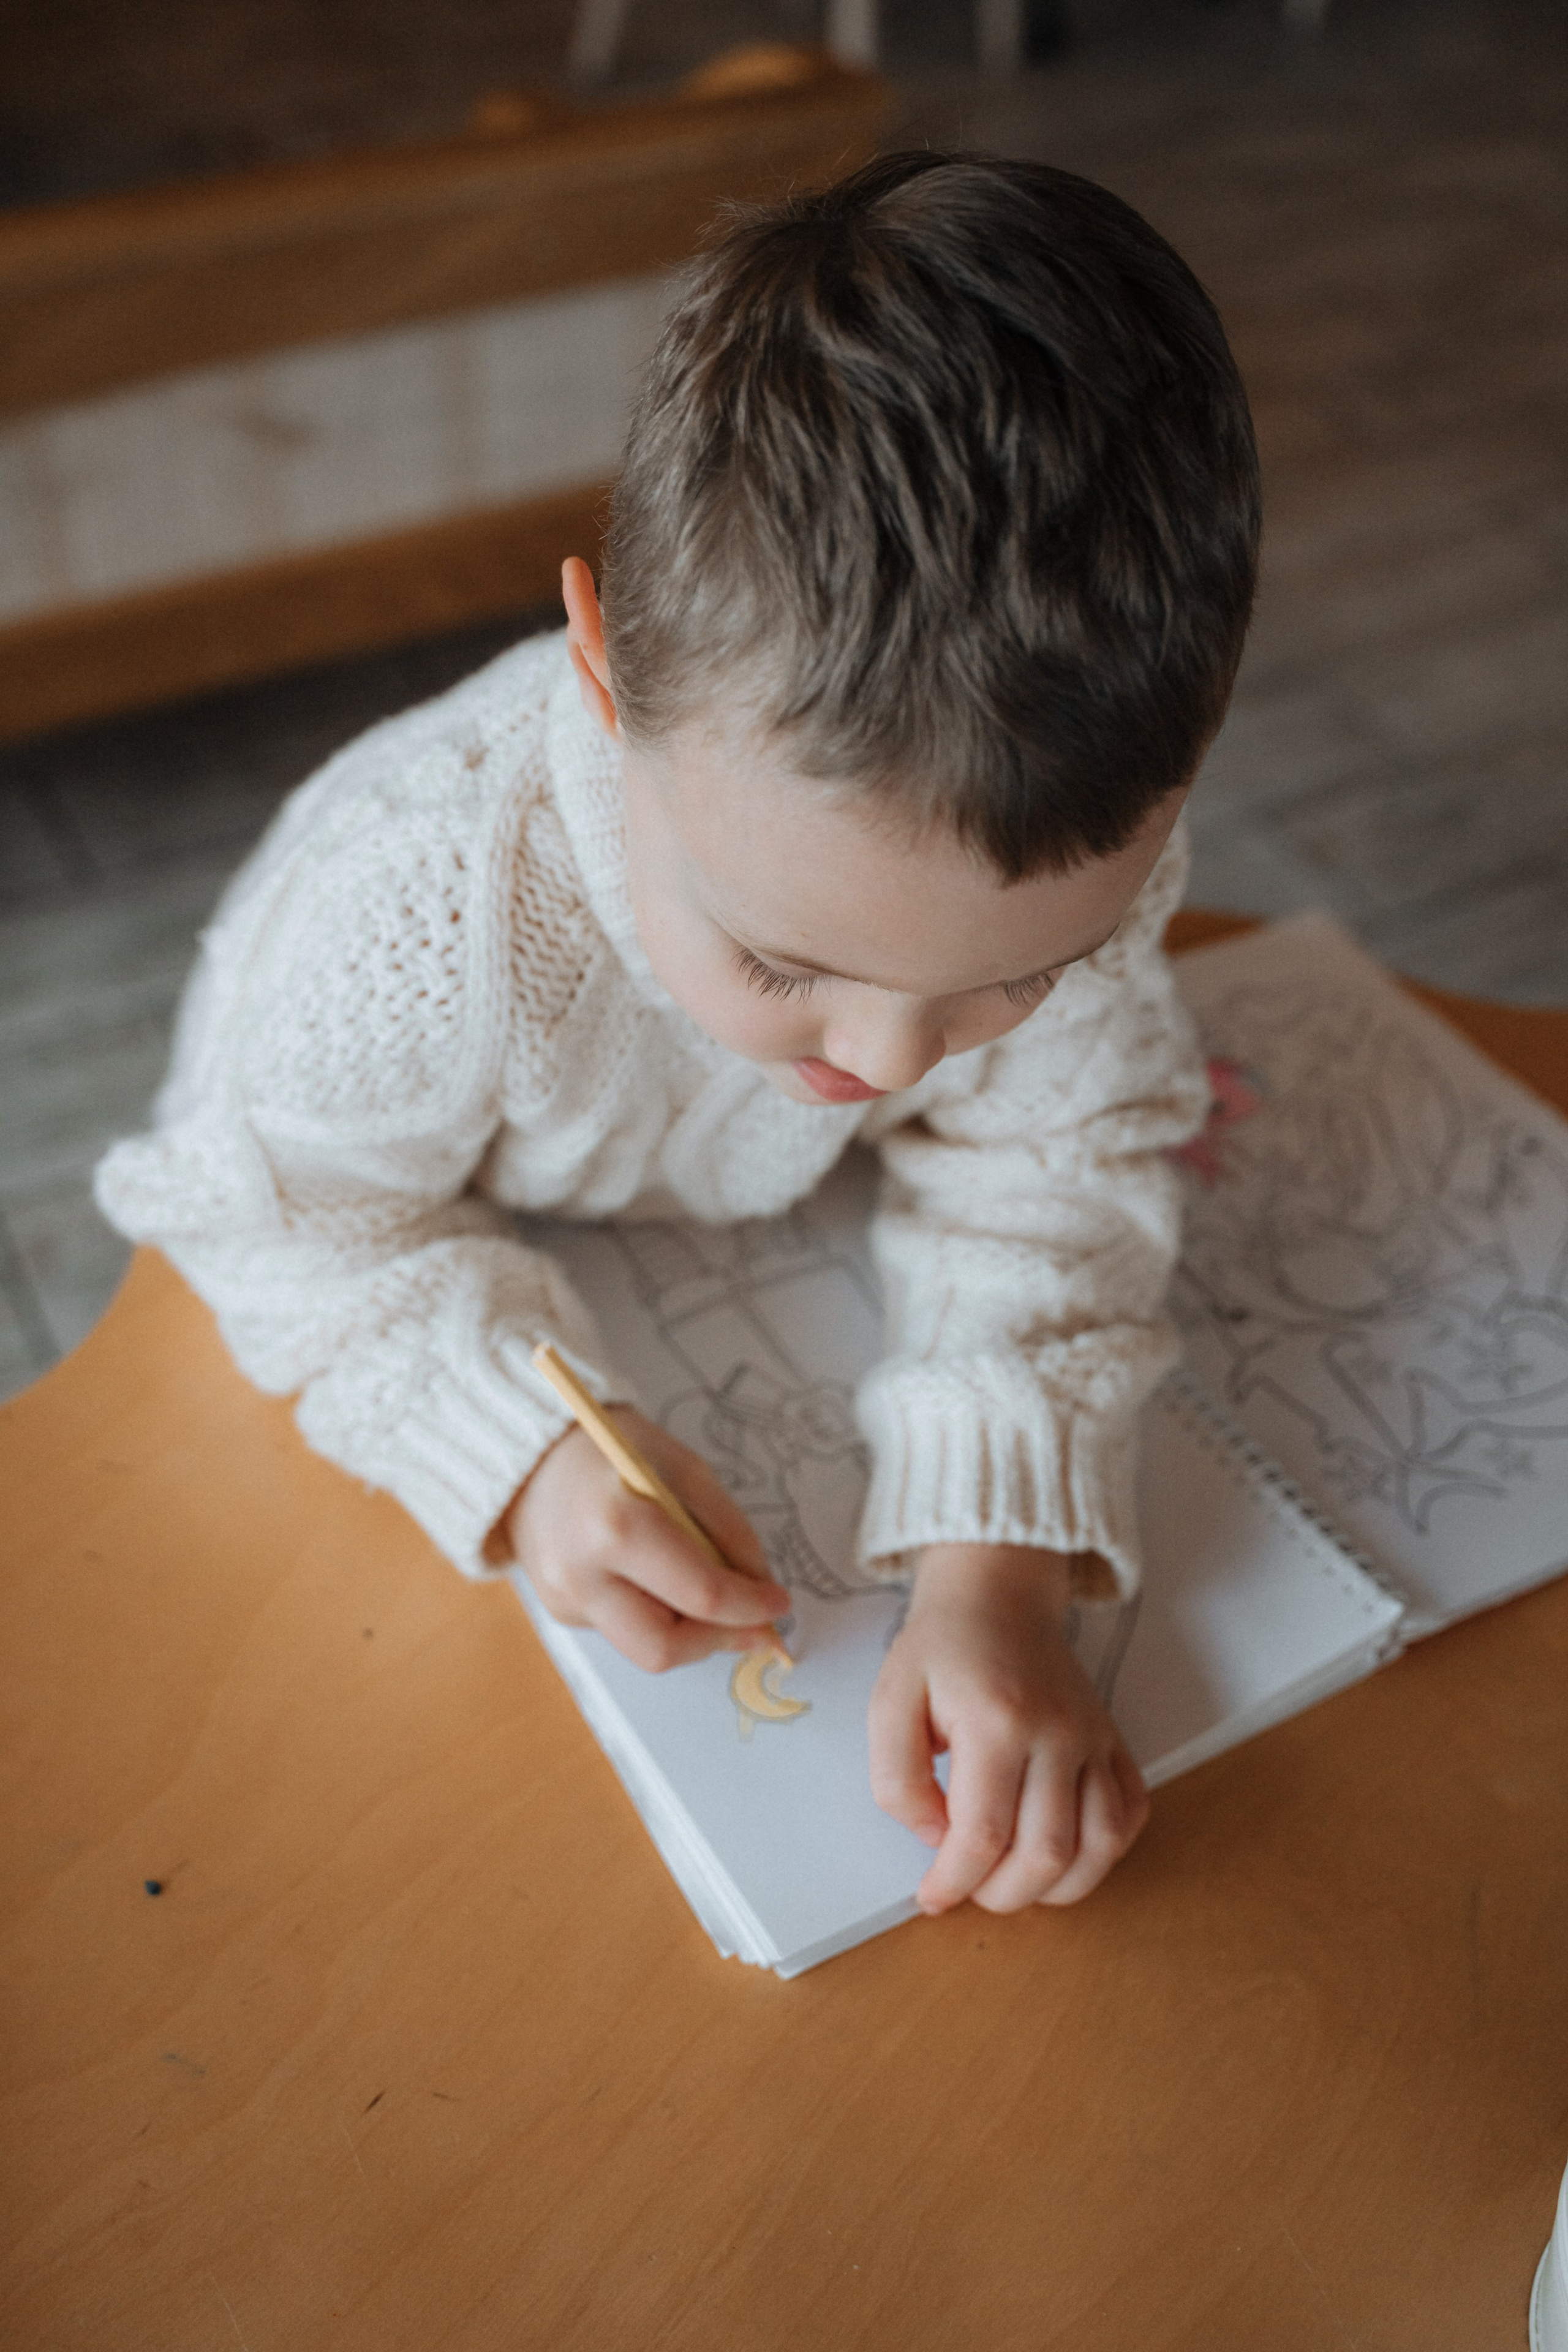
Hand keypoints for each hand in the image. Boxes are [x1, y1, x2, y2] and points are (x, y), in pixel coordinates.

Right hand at [506, 1406, 789, 1672]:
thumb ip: (726, 1528)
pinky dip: (655, 1616)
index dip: (751, 1606)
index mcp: (617, 1527)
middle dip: (719, 1641)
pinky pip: (622, 1631)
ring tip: (706, 1595)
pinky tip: (654, 1579)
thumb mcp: (682, 1468)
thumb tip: (760, 1584)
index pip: (701, 1594)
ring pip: (645, 1649)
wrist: (528, 1456)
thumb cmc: (610, 1450)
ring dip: (690, 1633)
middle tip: (753, 1625)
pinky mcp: (558, 1611)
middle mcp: (582, 1575)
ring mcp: (564, 1599)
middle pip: (666, 1647)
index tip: (780, 1604)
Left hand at [868, 1543, 1148, 1912]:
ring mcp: (1094, 1737)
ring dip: (1058, 1886)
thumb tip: (935, 1837)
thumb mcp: (889, 1702)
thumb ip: (897, 1778)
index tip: (931, 1897)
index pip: (983, 1836)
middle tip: (969, 1887)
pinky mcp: (1113, 1740)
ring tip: (1015, 1879)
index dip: (954, 1882)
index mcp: (996, 1722)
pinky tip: (1064, 1850)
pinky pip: (1130, 1813)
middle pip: (1047, 1854)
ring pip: (1100, 1845)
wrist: (997, 1595)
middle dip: (1001, 1893)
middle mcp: (1057, 1733)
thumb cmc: (941, 1650)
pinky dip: (1104, 1850)